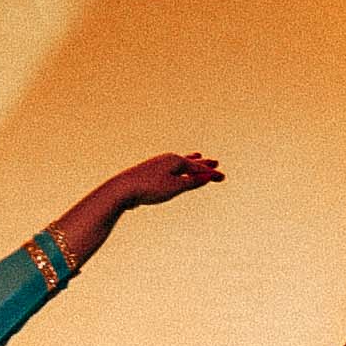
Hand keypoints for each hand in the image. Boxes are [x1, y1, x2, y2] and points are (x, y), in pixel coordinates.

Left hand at [93, 151, 226, 219]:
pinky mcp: (149, 173)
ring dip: (190, 162)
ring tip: (198, 156)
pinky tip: (174, 169)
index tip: (224, 178)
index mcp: (176, 161)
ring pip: (178, 163)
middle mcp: (167, 159)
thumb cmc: (150, 188)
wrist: (122, 189)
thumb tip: (208, 177)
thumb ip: (192, 182)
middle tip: (215, 162)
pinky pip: (170, 168)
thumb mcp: (175, 187)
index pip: (199, 168)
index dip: (212, 174)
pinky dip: (178, 167)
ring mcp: (157, 165)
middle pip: (190, 162)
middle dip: (203, 164)